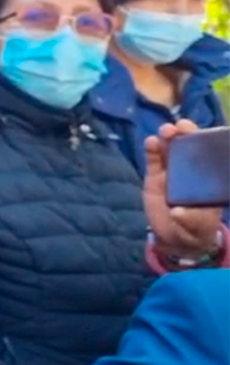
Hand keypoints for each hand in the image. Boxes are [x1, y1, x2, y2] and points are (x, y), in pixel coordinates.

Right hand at [143, 120, 224, 258]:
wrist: (173, 237)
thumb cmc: (194, 230)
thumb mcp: (199, 228)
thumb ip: (192, 220)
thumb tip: (178, 212)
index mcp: (210, 179)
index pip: (213, 156)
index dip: (211, 142)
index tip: (207, 135)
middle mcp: (192, 171)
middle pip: (191, 146)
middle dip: (189, 133)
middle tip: (182, 128)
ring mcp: (172, 171)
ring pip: (171, 148)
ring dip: (169, 136)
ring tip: (166, 131)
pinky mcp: (155, 175)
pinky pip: (153, 159)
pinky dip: (152, 149)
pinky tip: (151, 142)